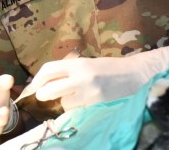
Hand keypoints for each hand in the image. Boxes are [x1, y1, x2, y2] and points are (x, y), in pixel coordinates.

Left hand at [29, 41, 168, 110]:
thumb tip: (48, 79)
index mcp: (78, 62)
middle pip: (48, 89)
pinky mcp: (95, 101)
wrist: (134, 73)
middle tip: (43, 96)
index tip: (34, 85)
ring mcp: (87, 90)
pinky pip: (75, 107)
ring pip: (62, 101)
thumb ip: (70, 69)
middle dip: (43, 94)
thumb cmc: (109, 67)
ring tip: (70, 96)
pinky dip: (74, 105)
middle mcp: (80, 75)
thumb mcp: (88, 62)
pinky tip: (82, 100)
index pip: (48, 69)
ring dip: (62, 101)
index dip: (37, 79)